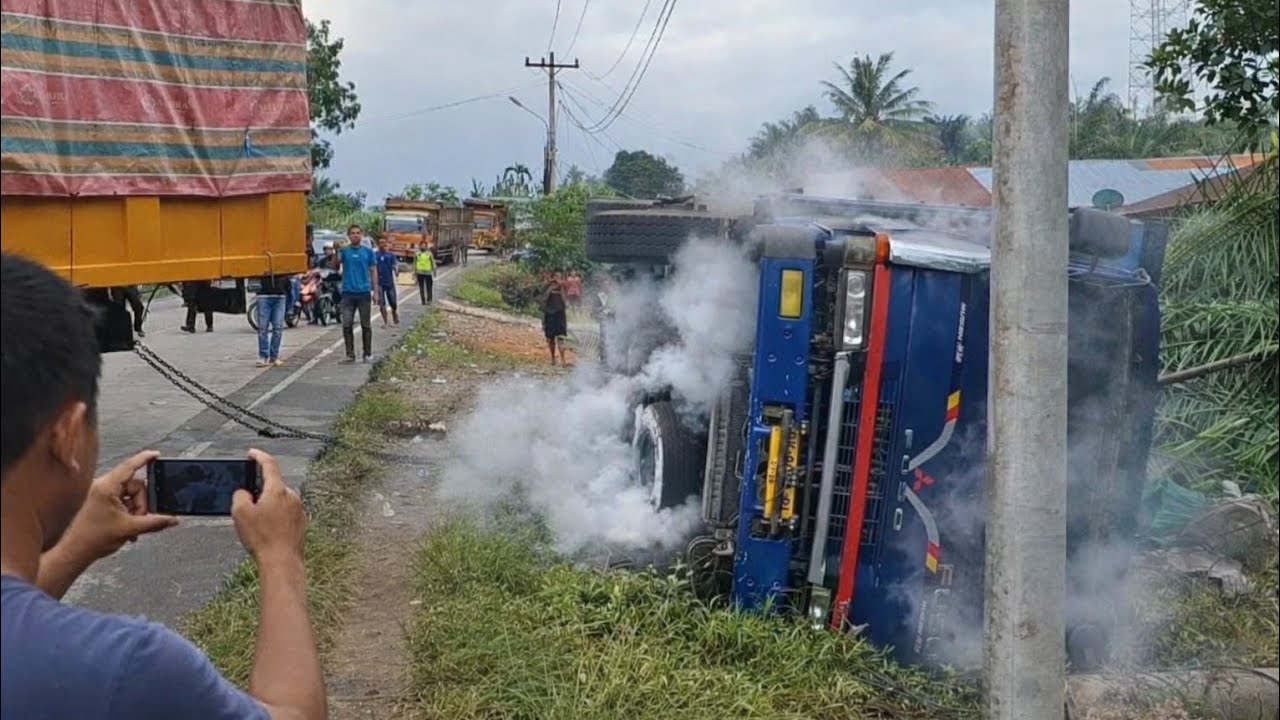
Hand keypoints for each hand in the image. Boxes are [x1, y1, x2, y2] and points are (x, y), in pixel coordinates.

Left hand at [61, 450, 177, 561]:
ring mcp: (102, 494)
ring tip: (132, 527)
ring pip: (131, 495)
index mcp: (106, 488)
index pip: (129, 467)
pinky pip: (124, 501)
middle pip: (136, 486)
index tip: (157, 454)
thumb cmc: (94, 538)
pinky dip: (130, 513)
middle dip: (142, 504)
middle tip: (140, 519)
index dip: (145, 459)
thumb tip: (173, 519)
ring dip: (136, 510)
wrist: (75, 552)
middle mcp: (103, 487)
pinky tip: (129, 527)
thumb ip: (155, 522)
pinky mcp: (102, 502)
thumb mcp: (130, 529)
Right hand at [232, 449, 305, 563]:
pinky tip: (267, 531)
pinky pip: (286, 513)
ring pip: (279, 500)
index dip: (259, 456)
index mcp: (278, 490)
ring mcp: (299, 509)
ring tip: (256, 524)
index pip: (269, 465)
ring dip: (268, 505)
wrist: (282, 561)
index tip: (252, 453)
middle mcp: (292, 496)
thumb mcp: (240, 513)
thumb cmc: (262, 537)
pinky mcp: (301, 522)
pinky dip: (275, 517)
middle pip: (273, 485)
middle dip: (260, 490)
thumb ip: (240, 496)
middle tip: (247, 502)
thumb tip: (244, 493)